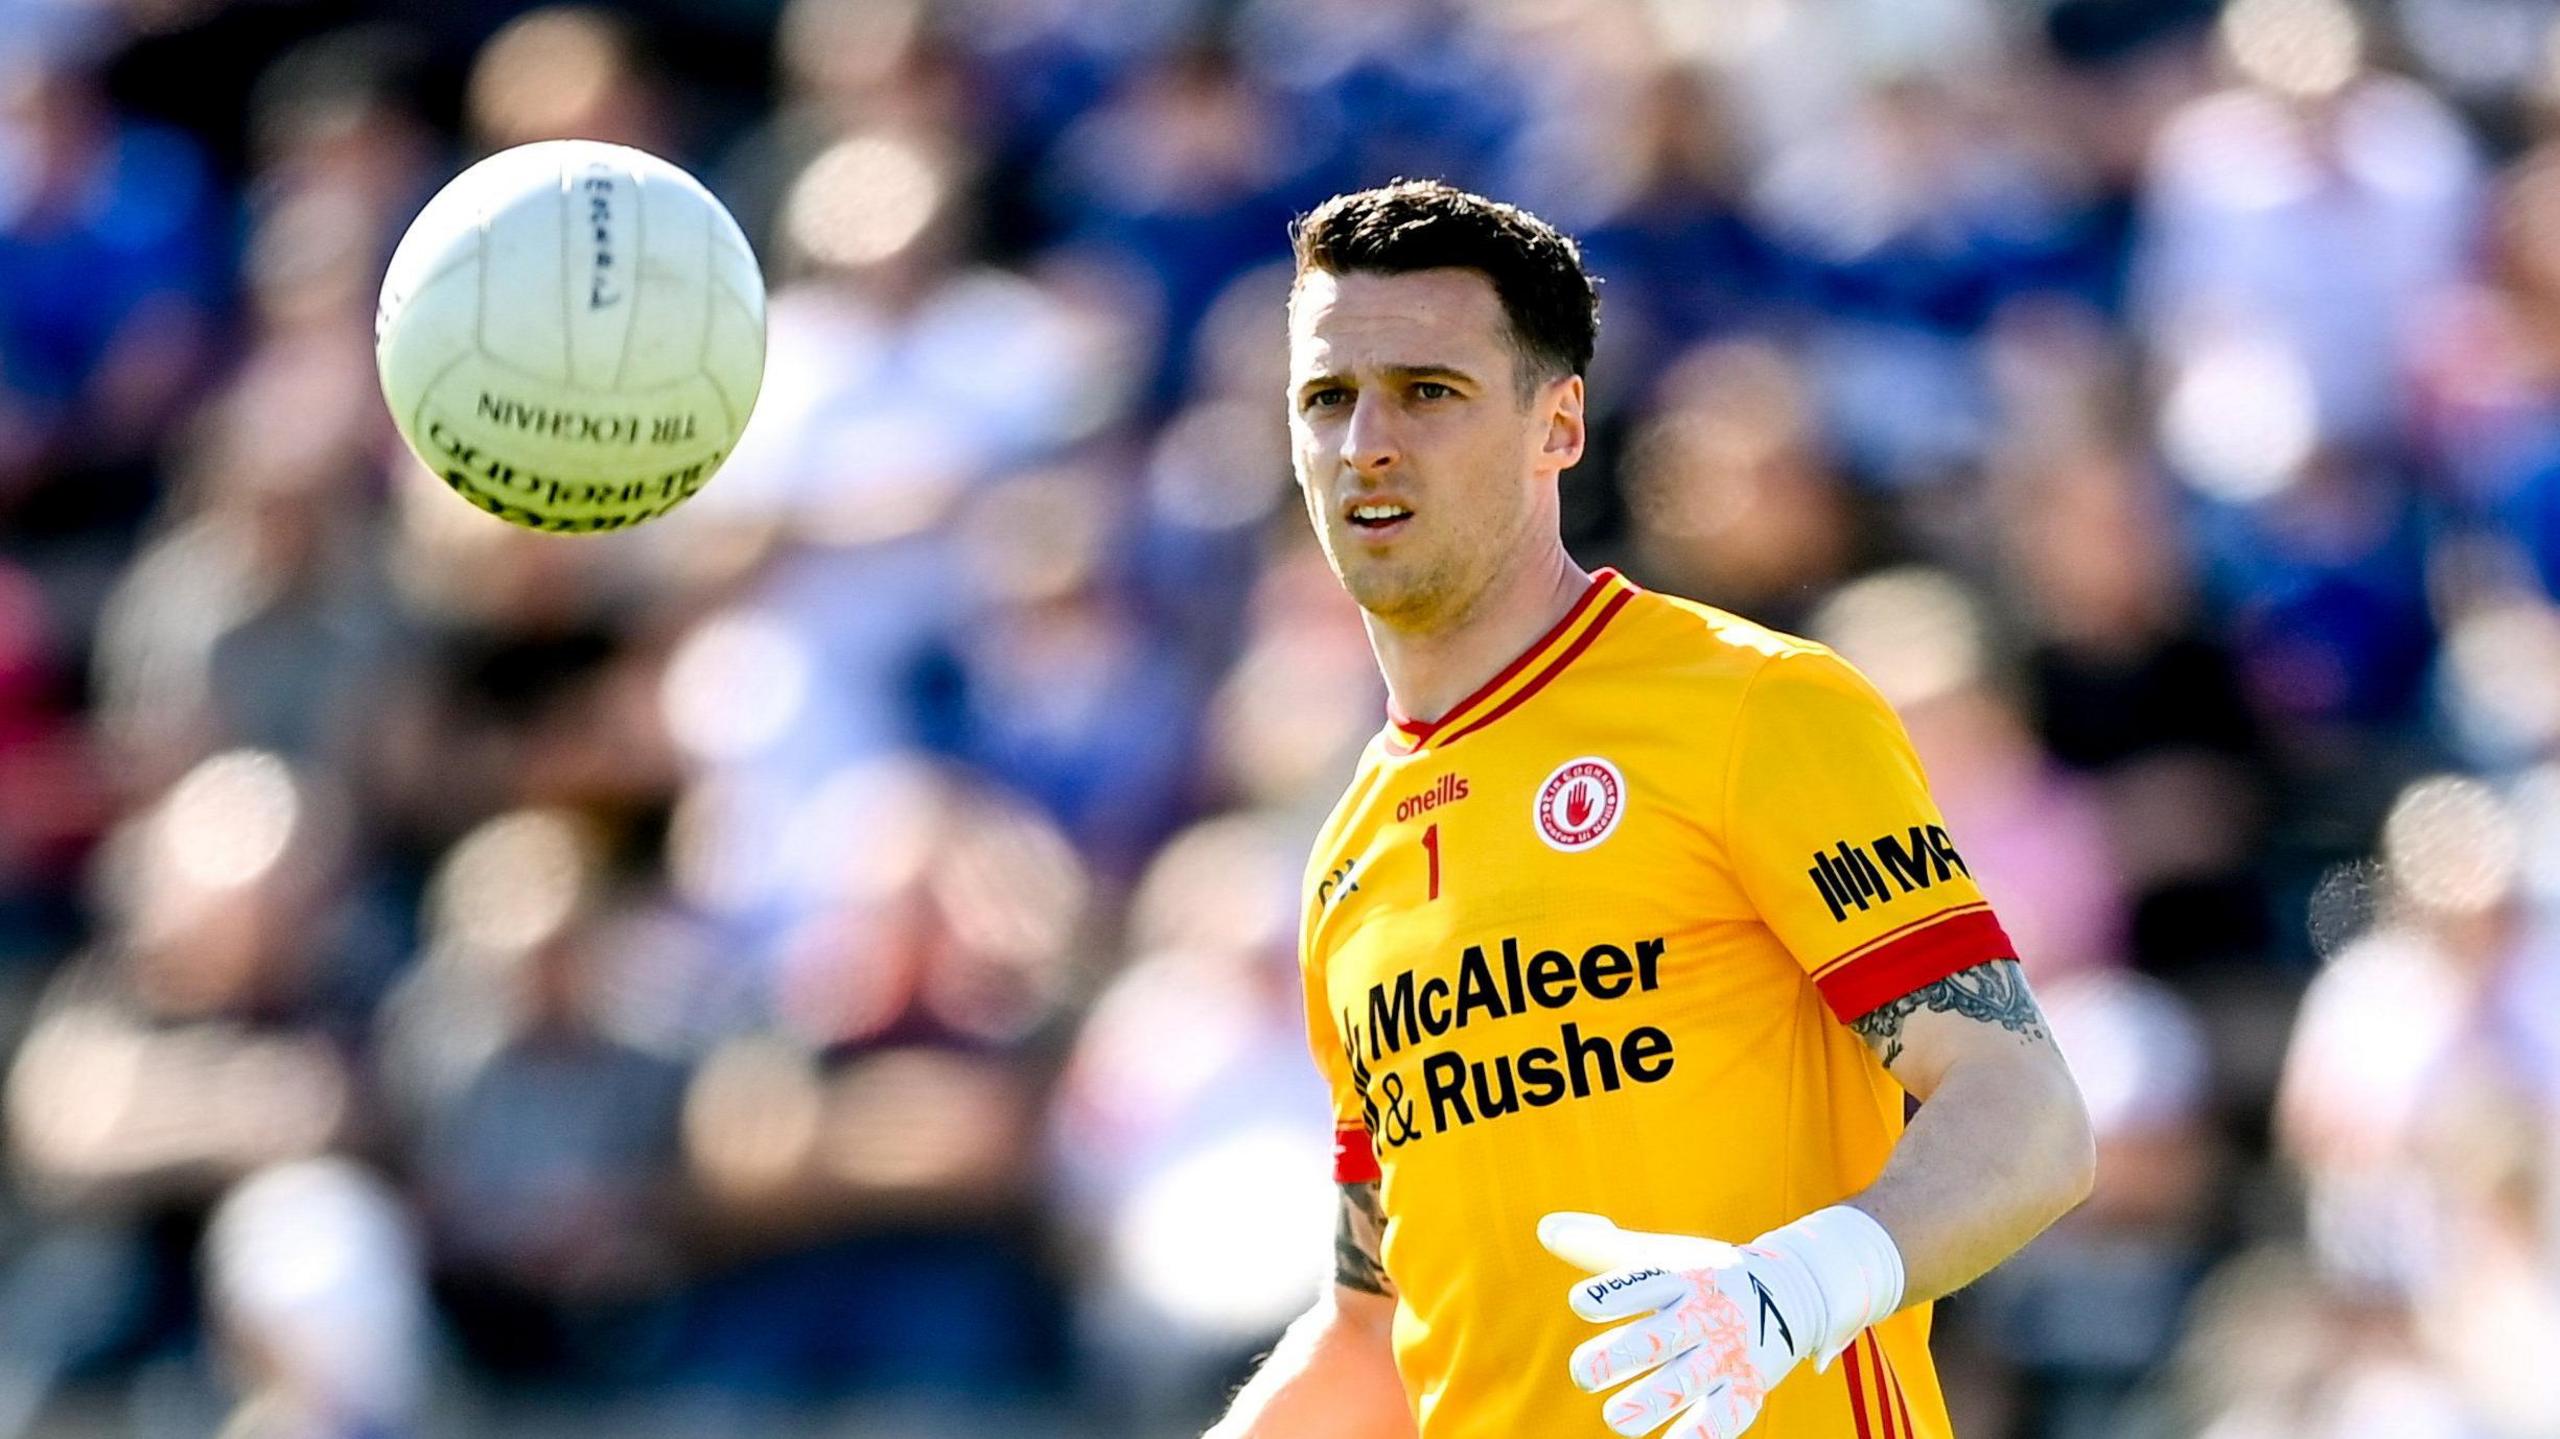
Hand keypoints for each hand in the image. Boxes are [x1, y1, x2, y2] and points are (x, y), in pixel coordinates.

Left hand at [1538, 1212, 1819, 1438]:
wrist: (1793, 1293)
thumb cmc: (1703, 1275)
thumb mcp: (1660, 1256)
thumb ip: (1600, 1248)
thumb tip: (1545, 1229)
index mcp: (1681, 1278)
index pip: (1645, 1283)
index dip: (1614, 1294)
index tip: (1580, 1303)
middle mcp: (1704, 1316)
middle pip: (1661, 1337)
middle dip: (1621, 1356)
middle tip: (1581, 1373)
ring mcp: (1726, 1354)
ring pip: (1687, 1381)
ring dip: (1652, 1401)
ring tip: (1615, 1419)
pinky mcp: (1746, 1389)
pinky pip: (1724, 1416)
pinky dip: (1699, 1433)